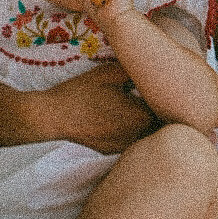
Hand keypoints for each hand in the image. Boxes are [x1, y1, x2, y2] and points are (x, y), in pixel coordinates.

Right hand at [21, 61, 154, 152]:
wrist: (52, 117)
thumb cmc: (81, 93)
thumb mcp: (109, 73)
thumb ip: (133, 69)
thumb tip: (148, 66)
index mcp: (141, 117)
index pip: (164, 108)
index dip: (162, 97)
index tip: (159, 88)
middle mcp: (137, 137)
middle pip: (157, 124)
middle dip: (154, 111)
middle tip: (147, 96)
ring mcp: (123, 148)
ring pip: (143, 135)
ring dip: (141, 123)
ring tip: (129, 107)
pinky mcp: (111, 153)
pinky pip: (128, 142)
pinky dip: (126, 132)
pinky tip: (114, 119)